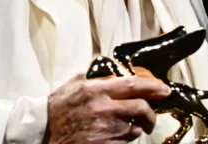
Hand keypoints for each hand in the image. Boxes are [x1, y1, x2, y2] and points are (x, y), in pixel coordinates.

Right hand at [44, 74, 169, 143]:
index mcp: (96, 90)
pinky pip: (125, 142)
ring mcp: (106, 129)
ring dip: (135, 128)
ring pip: (135, 128)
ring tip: (125, 127)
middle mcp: (104, 109)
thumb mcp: (71, 86)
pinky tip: (115, 136)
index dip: (153, 86)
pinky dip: (125, 140)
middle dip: (151, 114)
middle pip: (141, 108)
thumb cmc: (56, 111)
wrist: (43, 134)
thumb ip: (89, 77)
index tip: (164, 89)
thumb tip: (102, 70)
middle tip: (151, 116)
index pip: (132, 85)